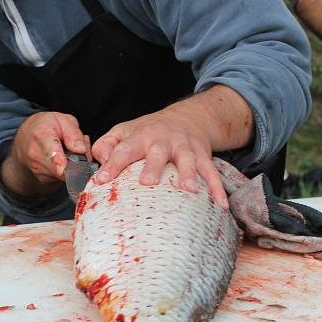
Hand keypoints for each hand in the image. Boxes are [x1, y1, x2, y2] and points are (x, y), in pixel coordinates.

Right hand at [0, 112, 89, 196]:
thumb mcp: (63, 120)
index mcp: (41, 133)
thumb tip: (81, 149)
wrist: (27, 138)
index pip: (49, 149)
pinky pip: (62, 178)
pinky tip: (64, 160)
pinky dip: (68, 171)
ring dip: (73, 166)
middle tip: (81, 149)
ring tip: (70, 152)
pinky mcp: (42, 178)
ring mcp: (37, 168)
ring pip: (64, 174)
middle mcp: (35, 153)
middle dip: (77, 161)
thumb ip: (73, 133)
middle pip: (60, 166)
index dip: (57, 159)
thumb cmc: (48, 126)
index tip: (62, 166)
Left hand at [91, 86, 253, 208]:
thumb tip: (100, 163)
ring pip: (188, 160)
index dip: (112, 164)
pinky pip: (212, 172)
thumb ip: (106, 146)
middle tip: (147, 183)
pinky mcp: (203, 156)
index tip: (102, 180)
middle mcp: (164, 140)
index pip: (123, 150)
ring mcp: (186, 147)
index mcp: (141, 136)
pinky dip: (217, 188)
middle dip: (153, 166)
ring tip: (189, 191)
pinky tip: (220, 205)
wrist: (187, 117)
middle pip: (158, 152)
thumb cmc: (149, 131)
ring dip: (189, 174)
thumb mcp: (124, 131)